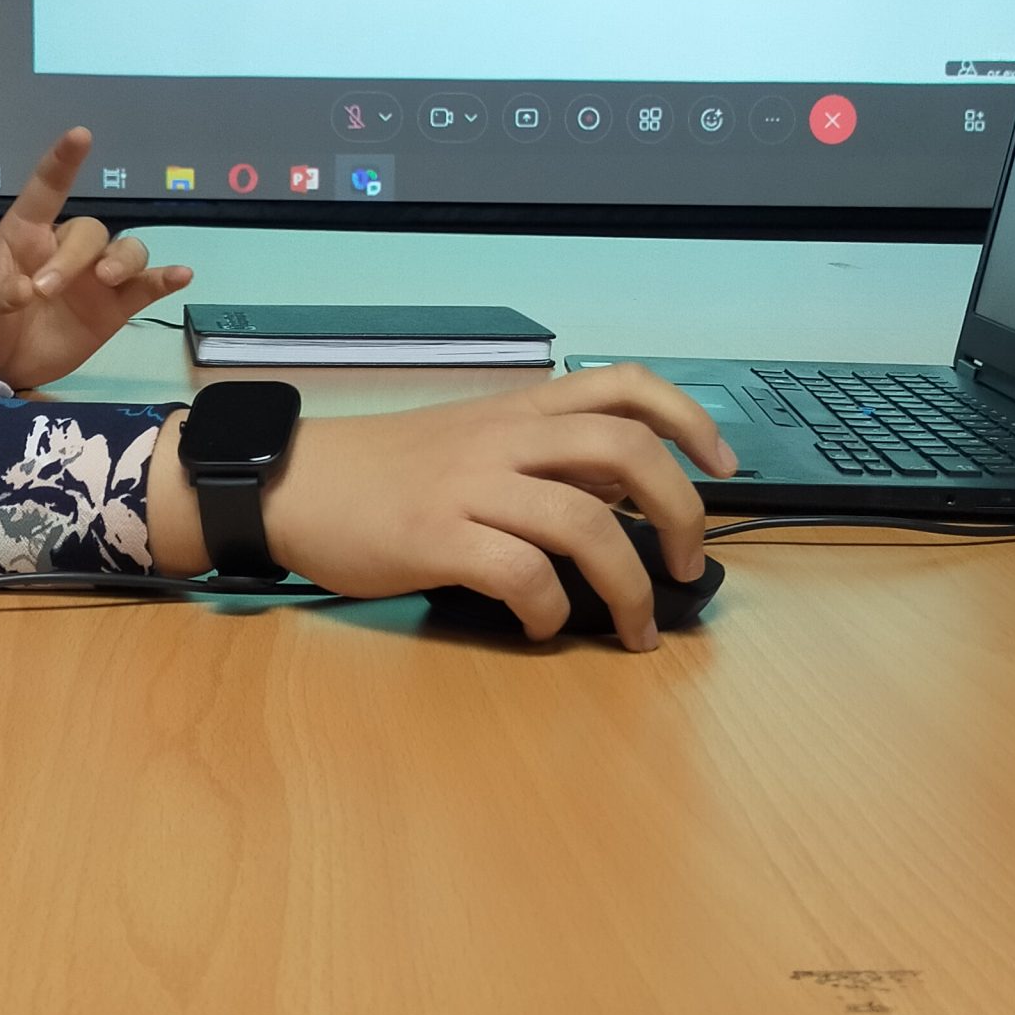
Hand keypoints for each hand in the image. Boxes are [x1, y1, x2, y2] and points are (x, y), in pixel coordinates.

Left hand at [0, 128, 192, 391]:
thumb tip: (25, 291)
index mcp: (27, 236)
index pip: (47, 190)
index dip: (64, 162)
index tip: (81, 136)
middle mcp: (66, 250)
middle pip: (90, 232)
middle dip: (74, 258)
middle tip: (46, 292)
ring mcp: (95, 279)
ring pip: (126, 251)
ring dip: (123, 262)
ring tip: (109, 281)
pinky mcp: (114, 308)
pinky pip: (146, 288)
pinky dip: (165, 280)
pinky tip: (182, 276)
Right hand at [146, 365, 737, 652]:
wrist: (292, 484)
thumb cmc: (386, 474)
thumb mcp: (473, 444)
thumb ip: (545, 459)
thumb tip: (624, 495)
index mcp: (520, 411)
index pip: (626, 386)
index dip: (689, 419)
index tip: (723, 466)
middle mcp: (506, 439)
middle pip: (627, 452)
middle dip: (682, 512)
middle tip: (689, 565)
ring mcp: (471, 487)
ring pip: (586, 522)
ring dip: (630, 586)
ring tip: (637, 628)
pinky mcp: (435, 538)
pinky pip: (521, 575)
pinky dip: (550, 611)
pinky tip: (545, 627)